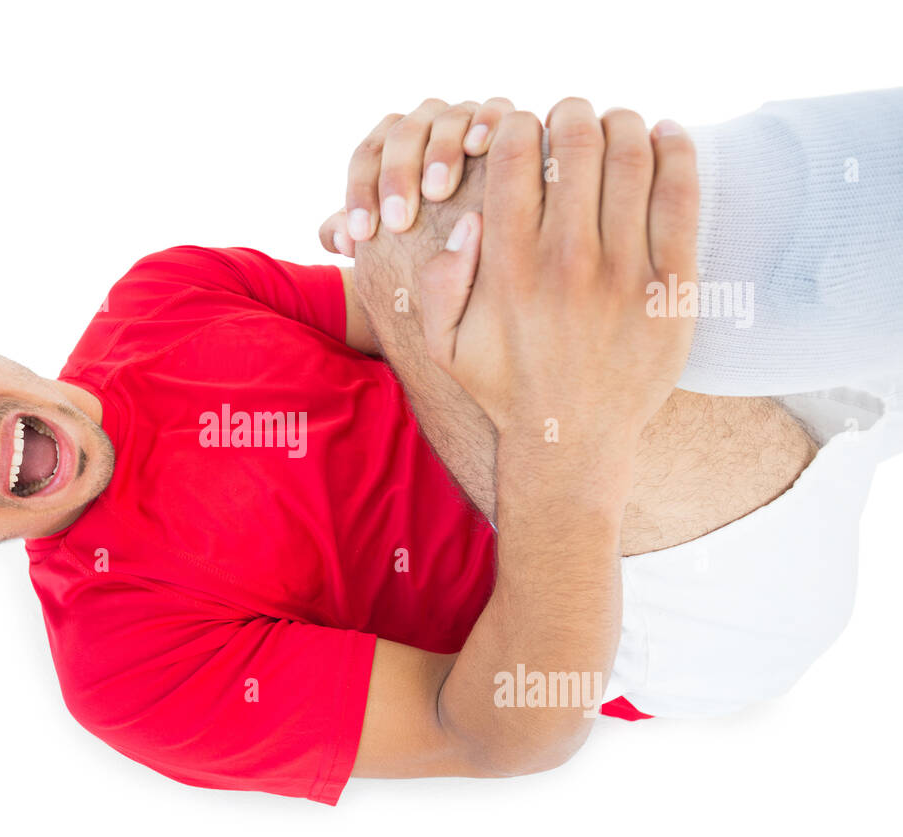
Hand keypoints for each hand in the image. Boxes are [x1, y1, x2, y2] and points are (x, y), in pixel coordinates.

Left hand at [319, 97, 515, 256]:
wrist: (482, 228)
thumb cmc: (429, 235)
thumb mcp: (391, 241)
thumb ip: (357, 236)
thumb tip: (340, 239)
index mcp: (389, 145)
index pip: (367, 158)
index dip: (359, 194)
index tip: (361, 237)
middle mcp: (424, 123)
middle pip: (402, 136)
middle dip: (397, 177)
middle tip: (398, 223)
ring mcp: (463, 116)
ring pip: (446, 121)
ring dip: (440, 153)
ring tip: (437, 191)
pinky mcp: (504, 117)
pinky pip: (495, 110)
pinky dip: (485, 122)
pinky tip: (478, 148)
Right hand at [415, 100, 698, 448]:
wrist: (571, 441)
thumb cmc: (504, 386)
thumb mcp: (443, 344)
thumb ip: (437, 278)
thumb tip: (471, 217)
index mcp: (506, 264)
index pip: (516, 152)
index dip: (520, 123)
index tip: (525, 130)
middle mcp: (564, 259)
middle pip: (577, 139)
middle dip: (573, 113)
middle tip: (573, 118)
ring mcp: (622, 271)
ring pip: (632, 154)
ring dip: (625, 122)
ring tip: (619, 124)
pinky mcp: (670, 285)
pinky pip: (680, 194)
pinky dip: (677, 151)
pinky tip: (668, 137)